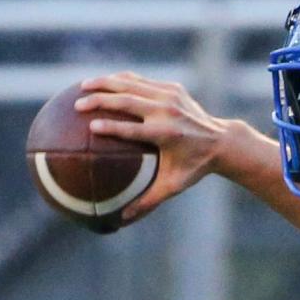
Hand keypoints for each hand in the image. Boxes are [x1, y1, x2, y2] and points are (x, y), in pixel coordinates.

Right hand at [76, 72, 229, 224]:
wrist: (221, 142)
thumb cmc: (193, 168)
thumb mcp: (173, 186)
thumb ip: (147, 201)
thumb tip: (122, 219)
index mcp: (167, 135)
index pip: (133, 130)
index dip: (111, 127)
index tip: (91, 126)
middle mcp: (168, 112)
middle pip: (128, 101)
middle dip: (101, 100)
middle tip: (78, 104)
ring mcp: (171, 96)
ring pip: (133, 84)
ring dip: (106, 83)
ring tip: (83, 86)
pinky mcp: (173, 88)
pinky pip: (142, 81)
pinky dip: (122, 80)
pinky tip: (104, 82)